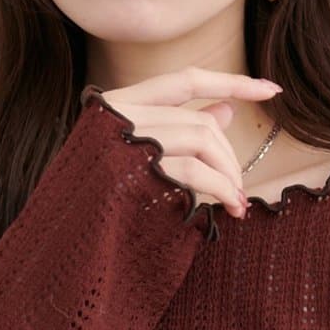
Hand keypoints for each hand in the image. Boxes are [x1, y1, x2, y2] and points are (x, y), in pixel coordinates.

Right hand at [100, 68, 280, 217]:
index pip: (185, 80)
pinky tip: (228, 208)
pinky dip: (219, 188)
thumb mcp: (136, 160)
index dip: (232, 81)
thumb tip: (228, 108)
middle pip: (200, 120)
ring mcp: (123, 141)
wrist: (56, 249)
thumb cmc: (95, 205)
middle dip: (230, 157)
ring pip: (201, 138)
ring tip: (237, 205)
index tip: (273, 89)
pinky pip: (193, 170)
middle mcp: (117, 115)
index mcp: (116, 105)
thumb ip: (179, 130)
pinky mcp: (132, 172)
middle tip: (239, 191)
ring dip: (229, 174)